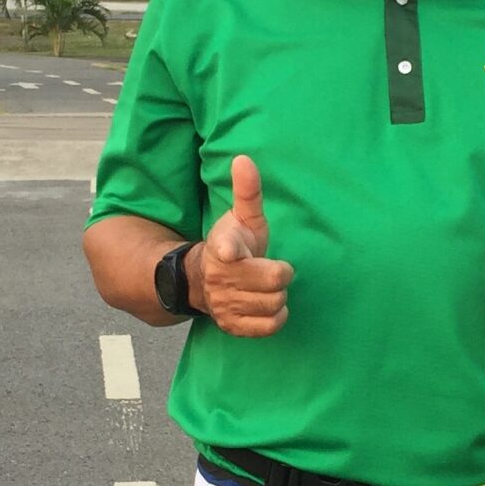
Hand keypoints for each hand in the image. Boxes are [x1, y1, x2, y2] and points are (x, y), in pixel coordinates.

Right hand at [193, 154, 293, 336]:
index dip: (229, 251)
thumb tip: (244, 159)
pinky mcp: (231, 326)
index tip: (229, 253)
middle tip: (273, 270)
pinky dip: (276, 317)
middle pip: (273, 281)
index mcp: (222, 247)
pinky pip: (269, 327)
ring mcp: (224, 304)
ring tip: (267, 287)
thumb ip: (247, 191)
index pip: (225, 250)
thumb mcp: (242, 217)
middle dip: (280, 275)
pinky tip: (269, 305)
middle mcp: (219, 278)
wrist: (204, 281)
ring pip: (273, 304)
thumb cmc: (235, 244)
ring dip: (278, 296)